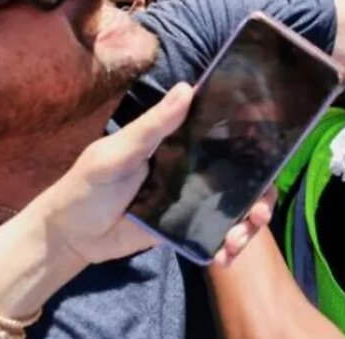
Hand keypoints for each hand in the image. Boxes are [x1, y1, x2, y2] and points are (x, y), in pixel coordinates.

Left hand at [26, 83, 273, 266]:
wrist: (70, 236)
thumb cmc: (87, 185)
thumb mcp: (117, 153)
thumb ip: (152, 126)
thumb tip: (187, 88)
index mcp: (180, 142)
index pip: (226, 136)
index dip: (256, 144)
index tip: (274, 154)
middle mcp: (192, 167)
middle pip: (242, 176)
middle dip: (261, 196)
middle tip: (259, 214)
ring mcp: (190, 199)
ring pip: (234, 208)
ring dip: (246, 225)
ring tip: (237, 241)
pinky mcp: (185, 228)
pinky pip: (215, 234)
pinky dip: (227, 246)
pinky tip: (224, 257)